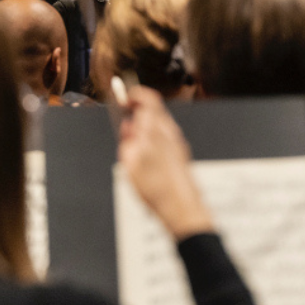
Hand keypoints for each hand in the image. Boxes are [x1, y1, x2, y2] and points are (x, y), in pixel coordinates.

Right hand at [118, 86, 213, 240]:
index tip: (123, 99)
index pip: (148, 98)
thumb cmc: (157, 187)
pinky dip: (151, 141)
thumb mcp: (130, 161)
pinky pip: (162, 139)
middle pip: (153, 112)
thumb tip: (128, 128)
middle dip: (136, 116)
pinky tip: (144, 159)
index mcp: (156, 128)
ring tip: (132, 147)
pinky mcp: (179, 155)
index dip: (133, 95)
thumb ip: (128, 139)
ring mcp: (177, 143)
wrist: (181, 209)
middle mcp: (170, 133)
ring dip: (144, 130)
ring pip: (157, 126)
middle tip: (125, 127)